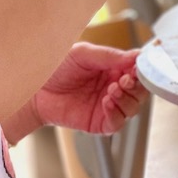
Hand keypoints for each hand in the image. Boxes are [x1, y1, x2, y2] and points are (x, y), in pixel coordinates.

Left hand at [32, 42, 148, 134]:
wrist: (35, 89)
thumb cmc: (56, 68)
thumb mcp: (83, 54)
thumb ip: (110, 55)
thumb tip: (136, 56)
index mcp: (113, 68)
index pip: (137, 70)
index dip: (141, 70)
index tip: (137, 67)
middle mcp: (114, 87)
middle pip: (140, 91)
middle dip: (136, 86)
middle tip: (124, 80)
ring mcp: (108, 106)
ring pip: (132, 107)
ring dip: (126, 99)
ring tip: (111, 90)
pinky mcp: (99, 123)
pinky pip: (117, 123)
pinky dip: (116, 113)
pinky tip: (106, 102)